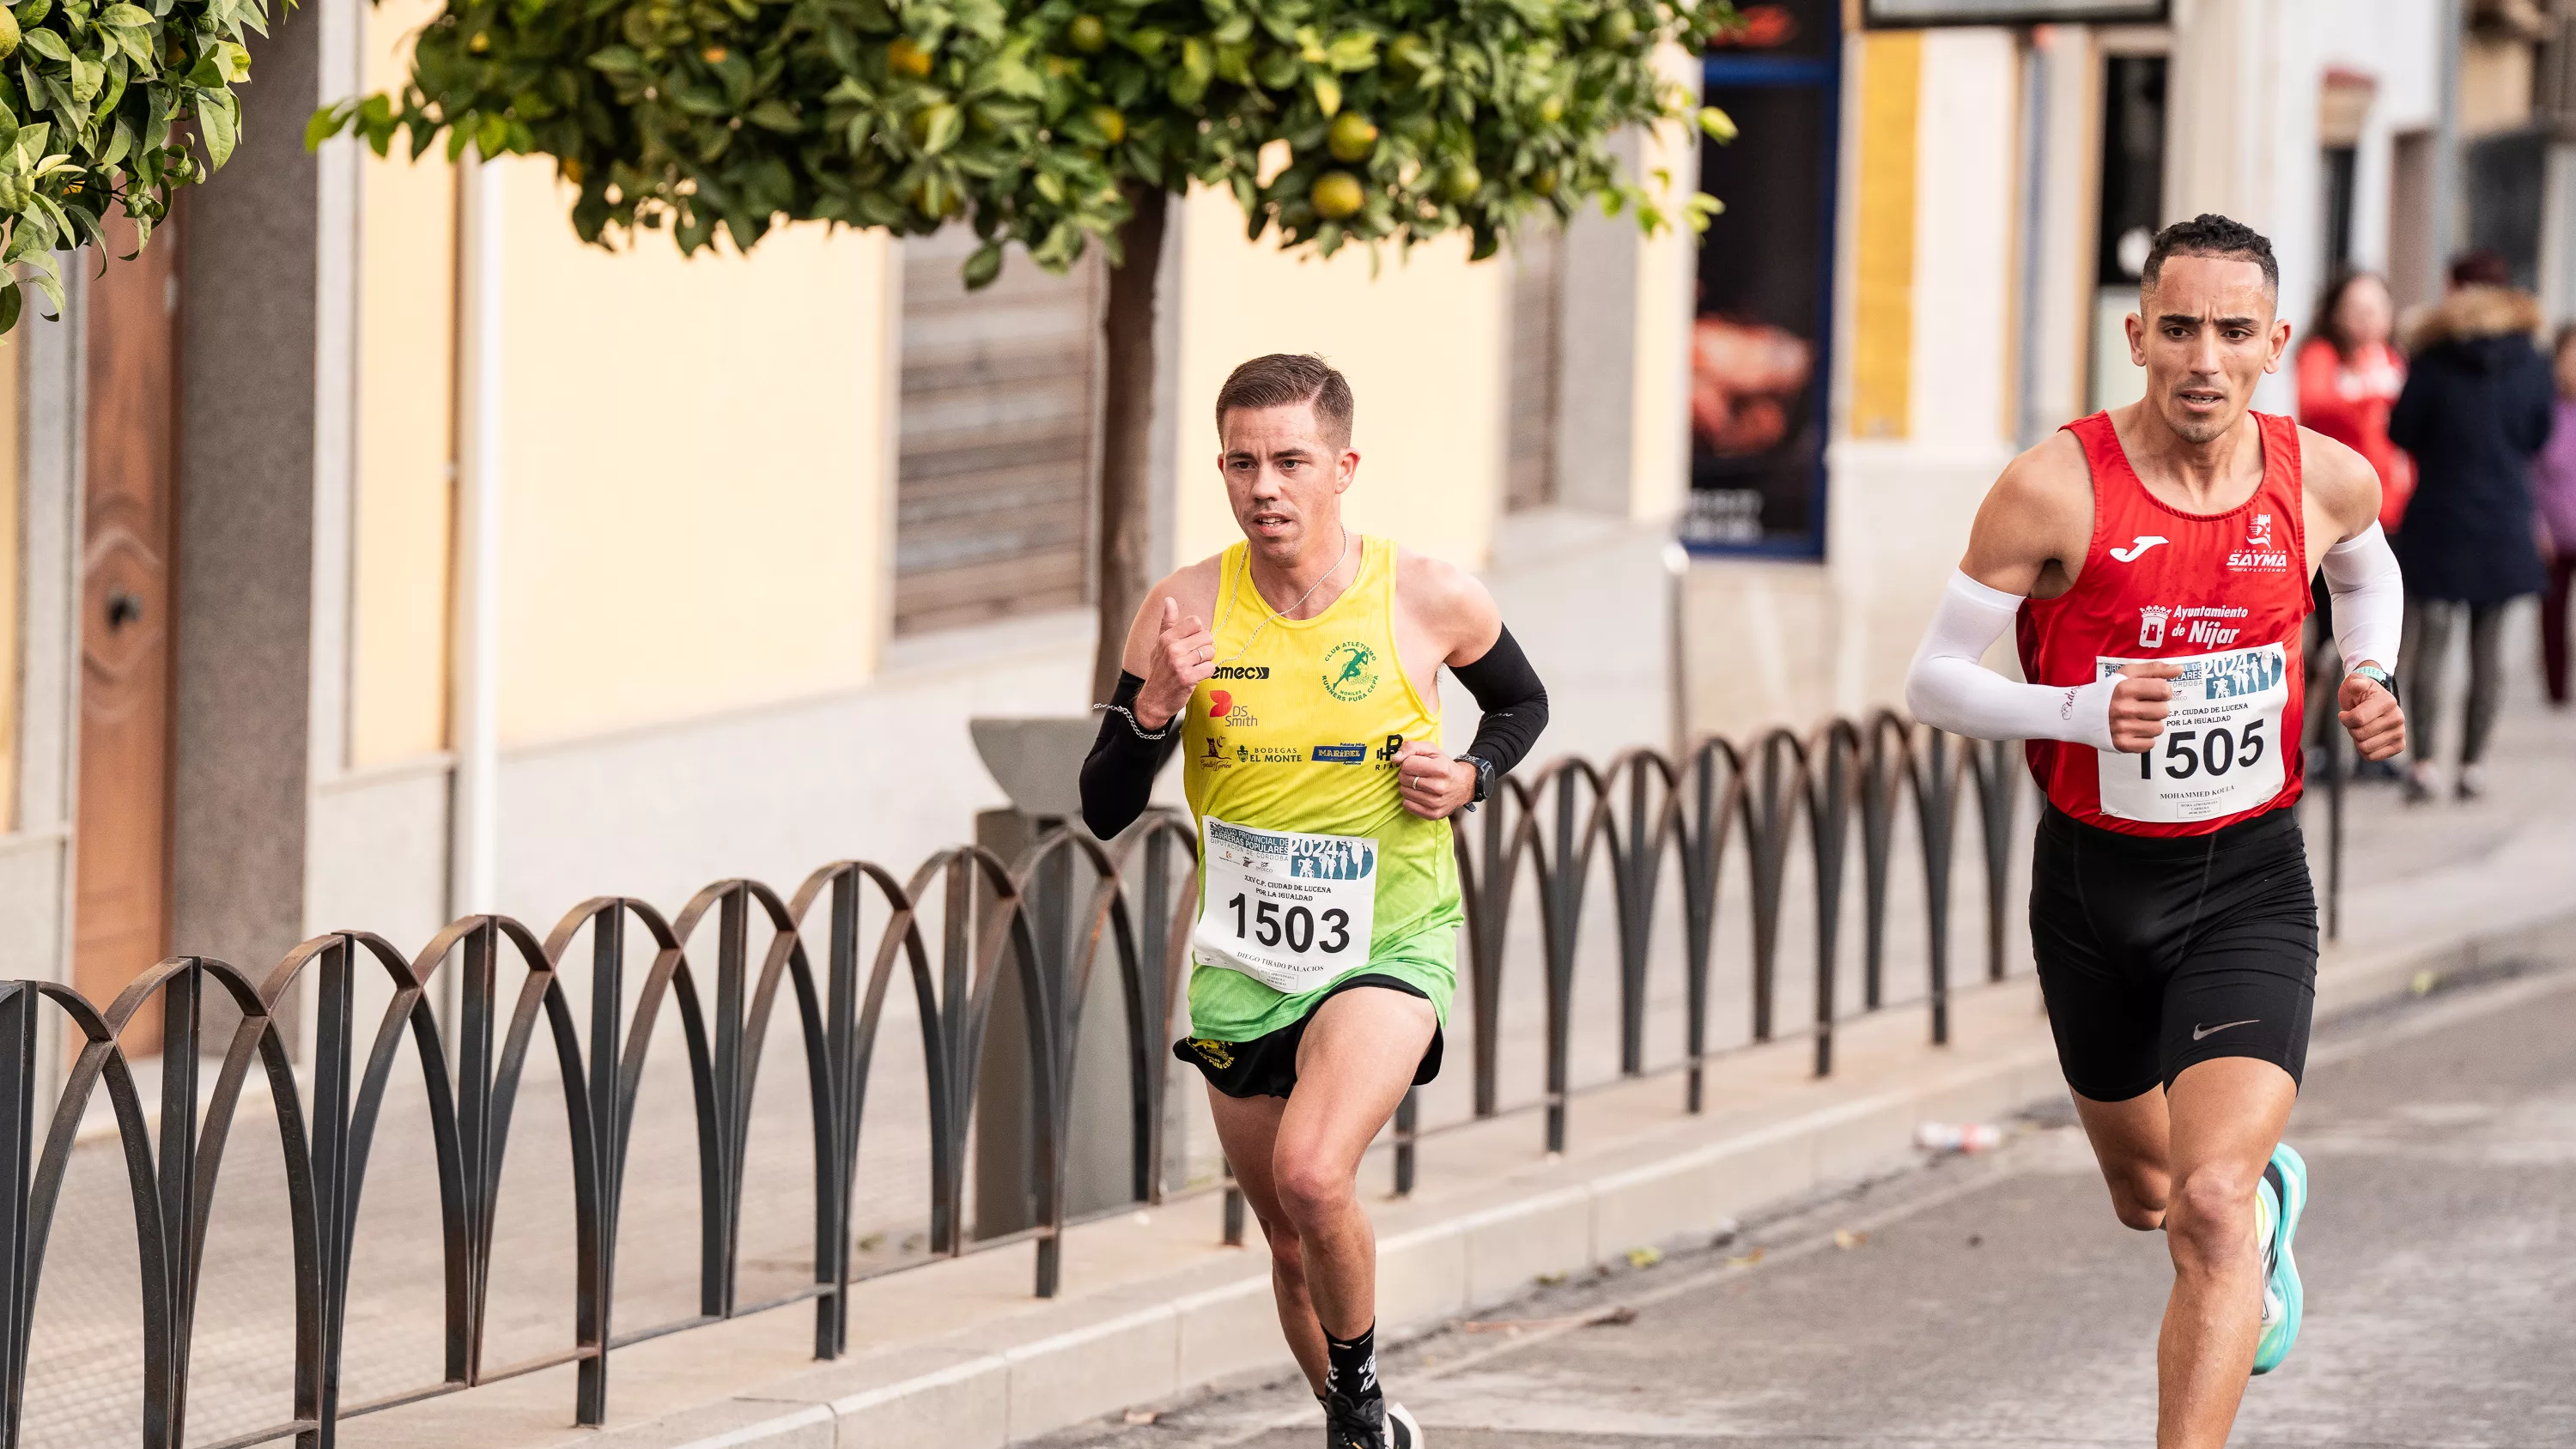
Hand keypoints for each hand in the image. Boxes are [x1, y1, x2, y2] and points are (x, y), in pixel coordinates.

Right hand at [1135, 597, 1214, 729]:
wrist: (1154, 700)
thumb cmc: (1159, 670)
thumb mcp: (1159, 645)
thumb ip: (1167, 622)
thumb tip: (1169, 600)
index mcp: (1167, 638)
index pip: (1196, 622)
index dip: (1198, 633)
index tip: (1192, 643)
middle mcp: (1173, 648)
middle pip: (1207, 637)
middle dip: (1205, 648)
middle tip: (1195, 657)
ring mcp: (1180, 664)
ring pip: (1210, 653)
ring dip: (1206, 661)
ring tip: (1194, 667)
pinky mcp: (1189, 678)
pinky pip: (1211, 668)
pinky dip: (1207, 672)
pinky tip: (1196, 676)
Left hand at [1392, 739, 1475, 818]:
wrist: (1463, 785)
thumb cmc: (1445, 767)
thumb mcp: (1431, 750)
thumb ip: (1411, 747)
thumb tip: (1396, 759)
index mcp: (1440, 768)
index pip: (1407, 765)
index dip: (1408, 762)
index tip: (1416, 764)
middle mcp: (1439, 787)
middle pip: (1404, 779)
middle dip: (1407, 774)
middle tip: (1417, 774)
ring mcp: (1436, 803)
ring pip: (1404, 792)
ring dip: (1408, 787)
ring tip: (1419, 784)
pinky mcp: (1433, 814)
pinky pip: (1407, 805)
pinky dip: (1410, 799)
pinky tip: (1419, 794)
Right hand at [2108, 661, 2180, 753]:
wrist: (2080, 713)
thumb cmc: (2108, 692)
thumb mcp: (2127, 674)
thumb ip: (2154, 669)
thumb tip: (2179, 669)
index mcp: (2125, 688)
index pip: (2164, 690)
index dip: (2163, 690)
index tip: (2154, 692)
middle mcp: (2124, 709)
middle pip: (2164, 711)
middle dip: (2157, 707)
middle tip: (2143, 706)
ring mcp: (2123, 728)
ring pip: (2159, 728)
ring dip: (2152, 723)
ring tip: (2138, 718)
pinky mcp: (2122, 744)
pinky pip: (2150, 744)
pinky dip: (2145, 738)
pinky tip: (2134, 730)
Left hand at [2338, 665, 2404, 760]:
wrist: (2372, 703)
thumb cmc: (2360, 693)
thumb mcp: (2354, 682)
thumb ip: (2355, 681)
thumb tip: (2358, 684)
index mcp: (2388, 702)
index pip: (2358, 719)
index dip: (2345, 718)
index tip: (2345, 713)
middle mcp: (2398, 718)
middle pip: (2360, 735)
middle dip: (2351, 729)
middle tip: (2356, 722)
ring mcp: (2400, 732)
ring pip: (2365, 748)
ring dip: (2357, 740)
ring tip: (2362, 728)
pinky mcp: (2399, 745)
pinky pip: (2373, 757)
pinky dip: (2365, 750)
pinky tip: (2368, 738)